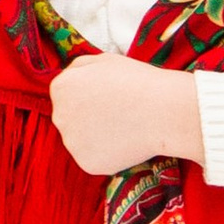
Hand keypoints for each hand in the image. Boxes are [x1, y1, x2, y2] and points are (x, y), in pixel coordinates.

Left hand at [49, 53, 204, 176]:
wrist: (163, 111)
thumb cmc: (137, 81)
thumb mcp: (103, 59)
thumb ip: (78, 68)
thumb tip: (69, 79)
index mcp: (60, 88)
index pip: (66, 94)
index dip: (89, 94)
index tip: (108, 95)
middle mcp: (59, 116)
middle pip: (70, 118)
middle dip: (88, 116)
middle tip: (117, 112)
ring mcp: (72, 143)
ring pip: (81, 140)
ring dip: (97, 136)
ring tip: (124, 127)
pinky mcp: (87, 163)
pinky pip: (94, 158)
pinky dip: (108, 154)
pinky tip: (125, 142)